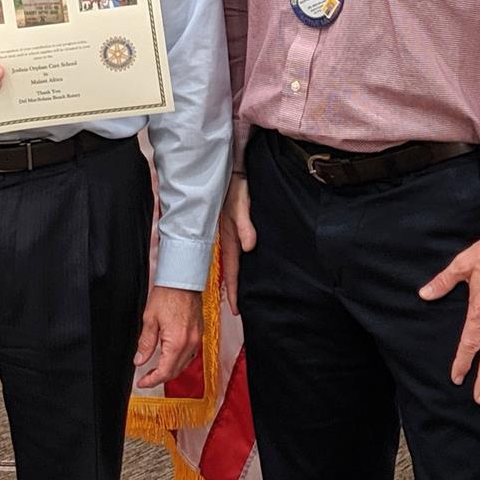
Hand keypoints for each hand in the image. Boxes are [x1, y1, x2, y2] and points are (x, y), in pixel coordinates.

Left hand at [134, 285, 202, 387]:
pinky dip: (179, 361)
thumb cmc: (167, 294)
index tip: (142, 382)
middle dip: (159, 378)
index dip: (151, 380)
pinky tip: (170, 358)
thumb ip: (145, 343)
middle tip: (145, 378)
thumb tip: (140, 361)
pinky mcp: (199, 333)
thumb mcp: (149, 320)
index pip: (164, 372)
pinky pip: (190, 354)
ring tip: (155, 370)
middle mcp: (190, 343)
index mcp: (177, 342)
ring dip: (170, 370)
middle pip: (175, 371)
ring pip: (184, 364)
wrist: (183, 280)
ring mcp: (196, 338)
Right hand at [218, 171, 256, 313]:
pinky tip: (245, 265)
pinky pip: (237, 250)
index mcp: (229, 237)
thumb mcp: (242, 205)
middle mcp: (230, 238)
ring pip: (234, 261)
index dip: (234, 290)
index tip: (235, 309)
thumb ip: (245, 225)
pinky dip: (240, 262)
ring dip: (235, 276)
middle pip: (231, 269)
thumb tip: (249, 247)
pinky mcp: (236, 225)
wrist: (234, 169)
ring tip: (239, 292)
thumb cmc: (237, 186)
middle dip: (233, 288)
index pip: (232, 270)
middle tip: (237, 307)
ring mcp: (232, 232)